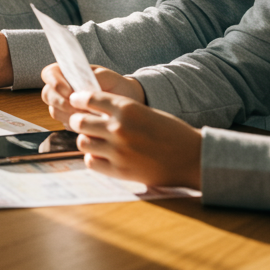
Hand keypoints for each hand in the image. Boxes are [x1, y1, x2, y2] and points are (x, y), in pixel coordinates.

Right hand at [41, 64, 144, 124]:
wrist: (127, 103)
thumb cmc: (117, 86)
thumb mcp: (110, 77)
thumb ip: (95, 77)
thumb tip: (81, 87)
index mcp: (68, 73)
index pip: (49, 73)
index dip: (54, 82)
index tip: (69, 92)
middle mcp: (63, 89)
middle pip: (47, 94)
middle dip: (60, 102)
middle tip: (78, 108)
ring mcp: (64, 105)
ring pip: (54, 111)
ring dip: (69, 115)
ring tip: (89, 116)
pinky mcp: (70, 120)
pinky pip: (64, 124)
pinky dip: (75, 124)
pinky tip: (90, 123)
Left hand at [65, 90, 202, 188]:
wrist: (192, 157)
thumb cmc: (170, 132)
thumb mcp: (144, 111)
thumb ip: (119, 110)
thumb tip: (90, 108)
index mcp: (127, 108)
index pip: (87, 98)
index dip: (79, 99)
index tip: (77, 102)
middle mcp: (119, 128)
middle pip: (79, 121)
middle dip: (78, 121)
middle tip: (83, 124)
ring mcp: (118, 151)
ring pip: (82, 142)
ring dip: (86, 140)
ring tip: (96, 141)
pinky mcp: (120, 171)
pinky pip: (91, 162)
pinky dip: (94, 159)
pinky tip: (103, 156)